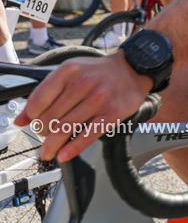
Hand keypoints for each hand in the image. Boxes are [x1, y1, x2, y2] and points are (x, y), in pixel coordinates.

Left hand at [15, 53, 151, 161]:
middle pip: (49, 118)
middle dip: (42, 132)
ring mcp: (99, 99)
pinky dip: (72, 148)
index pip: (37, 102)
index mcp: (69, 71)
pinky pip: (88, 135)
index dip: (31, 117)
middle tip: (45, 135)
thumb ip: (45, 93)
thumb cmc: (99, 72)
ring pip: (65, 129)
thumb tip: (21, 119)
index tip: (34, 122)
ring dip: (51, 145)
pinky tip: (64, 154)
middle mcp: (84, 83)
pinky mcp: (112, 113)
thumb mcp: (70, 72)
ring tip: (48, 152)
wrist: (133, 68)